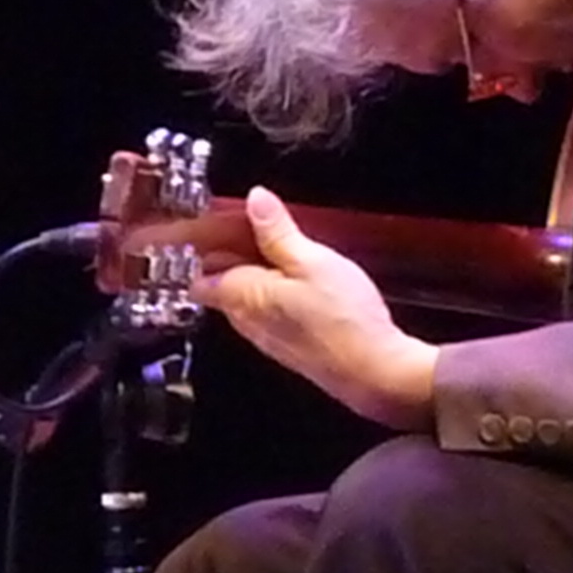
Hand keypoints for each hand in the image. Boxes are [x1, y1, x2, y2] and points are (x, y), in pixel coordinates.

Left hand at [193, 186, 436, 432]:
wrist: (374, 372)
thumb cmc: (343, 318)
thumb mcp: (313, 261)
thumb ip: (278, 232)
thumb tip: (255, 200)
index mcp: (241, 295)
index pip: (197, 274)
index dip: (203, 249)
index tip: (222, 226)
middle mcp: (246, 322)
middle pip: (222, 286)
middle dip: (234, 258)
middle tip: (261, 230)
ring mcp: (268, 339)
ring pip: (249, 301)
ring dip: (260, 276)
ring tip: (290, 253)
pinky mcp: (291, 349)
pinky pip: (271, 316)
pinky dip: (279, 296)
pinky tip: (307, 285)